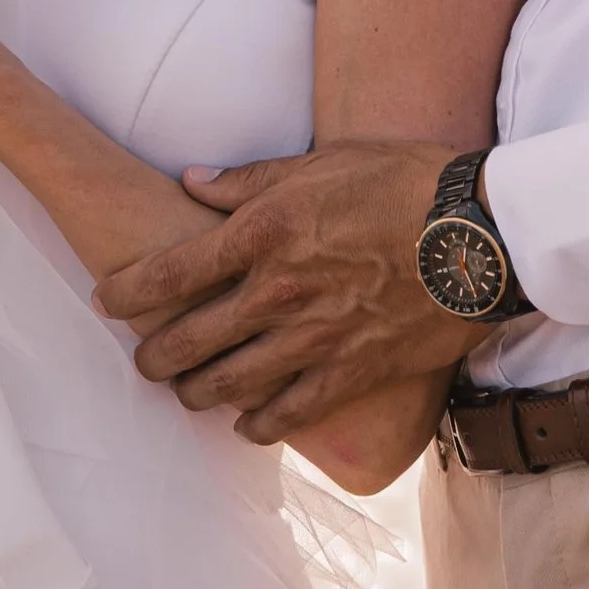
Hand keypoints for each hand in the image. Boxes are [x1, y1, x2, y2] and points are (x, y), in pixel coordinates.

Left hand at [98, 140, 464, 441]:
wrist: (482, 233)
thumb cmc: (405, 182)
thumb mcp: (323, 161)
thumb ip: (250, 179)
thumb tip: (191, 181)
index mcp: (263, 231)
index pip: (171, 272)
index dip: (128, 291)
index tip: (107, 299)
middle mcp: (277, 291)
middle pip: (189, 339)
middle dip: (154, 356)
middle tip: (143, 361)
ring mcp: (313, 337)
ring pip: (229, 383)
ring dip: (197, 394)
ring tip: (186, 394)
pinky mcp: (351, 372)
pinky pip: (290, 413)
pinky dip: (259, 425)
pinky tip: (246, 426)